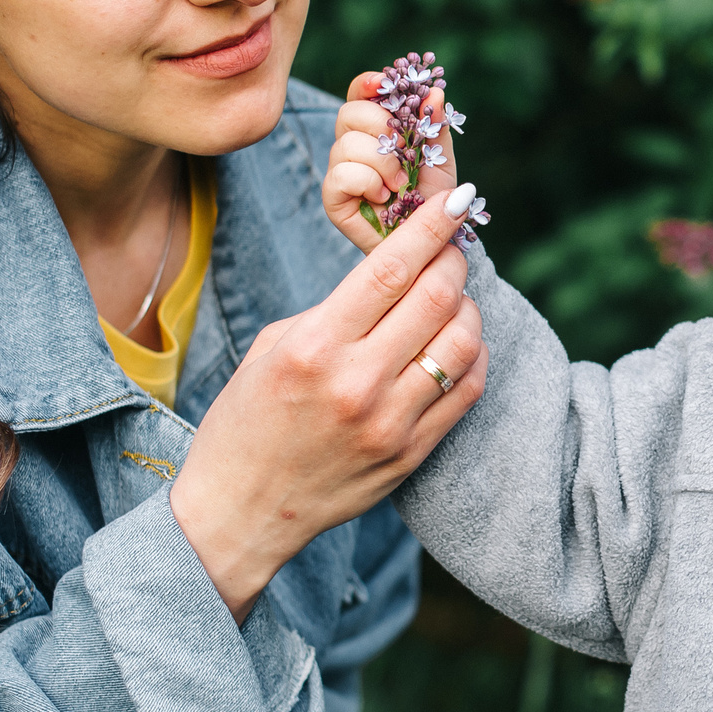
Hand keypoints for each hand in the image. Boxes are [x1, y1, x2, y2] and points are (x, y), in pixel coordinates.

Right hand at [169, 192, 485, 619]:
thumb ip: (335, 310)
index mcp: (314, 347)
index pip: (390, 270)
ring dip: (468, 308)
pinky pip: (467, 391)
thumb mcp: (272, 347)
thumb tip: (397, 273)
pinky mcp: (411, 455)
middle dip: (454, 261)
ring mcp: (389, 423)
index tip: (454, 200)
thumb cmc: (248, 420)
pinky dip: (473, 355)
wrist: (239, 511)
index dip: (431, 227)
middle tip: (453, 248)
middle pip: (437, 299)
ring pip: (463, 343)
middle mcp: (356, 383)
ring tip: (453, 299)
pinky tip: (457, 343)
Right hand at [321, 71, 461, 251]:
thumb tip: (435, 92)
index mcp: (376, 128)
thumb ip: (435, 125)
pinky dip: (369, 183)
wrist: (429, 240)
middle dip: (382, 128)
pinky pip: (342, 174)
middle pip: (350, 112)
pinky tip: (384, 198)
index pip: (361, 93)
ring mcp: (340, 170)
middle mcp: (353, 144)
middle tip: (405, 152)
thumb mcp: (441, 158)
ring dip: (383, 164)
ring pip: (347, 144)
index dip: (369, 84)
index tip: (385, 83)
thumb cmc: (433, 200)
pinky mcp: (333, 196)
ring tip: (400, 185)